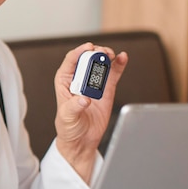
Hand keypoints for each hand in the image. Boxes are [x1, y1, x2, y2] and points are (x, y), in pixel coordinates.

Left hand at [54, 43, 127, 181]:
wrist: (81, 141)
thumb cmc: (68, 128)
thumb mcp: (67, 118)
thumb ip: (74, 107)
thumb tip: (83, 99)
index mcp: (64, 81)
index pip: (71, 61)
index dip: (80, 51)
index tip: (89, 47)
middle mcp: (79, 79)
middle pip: (88, 59)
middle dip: (96, 52)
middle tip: (104, 53)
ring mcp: (93, 84)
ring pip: (100, 63)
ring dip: (107, 56)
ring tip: (113, 55)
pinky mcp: (105, 90)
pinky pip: (113, 74)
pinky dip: (118, 65)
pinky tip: (123, 58)